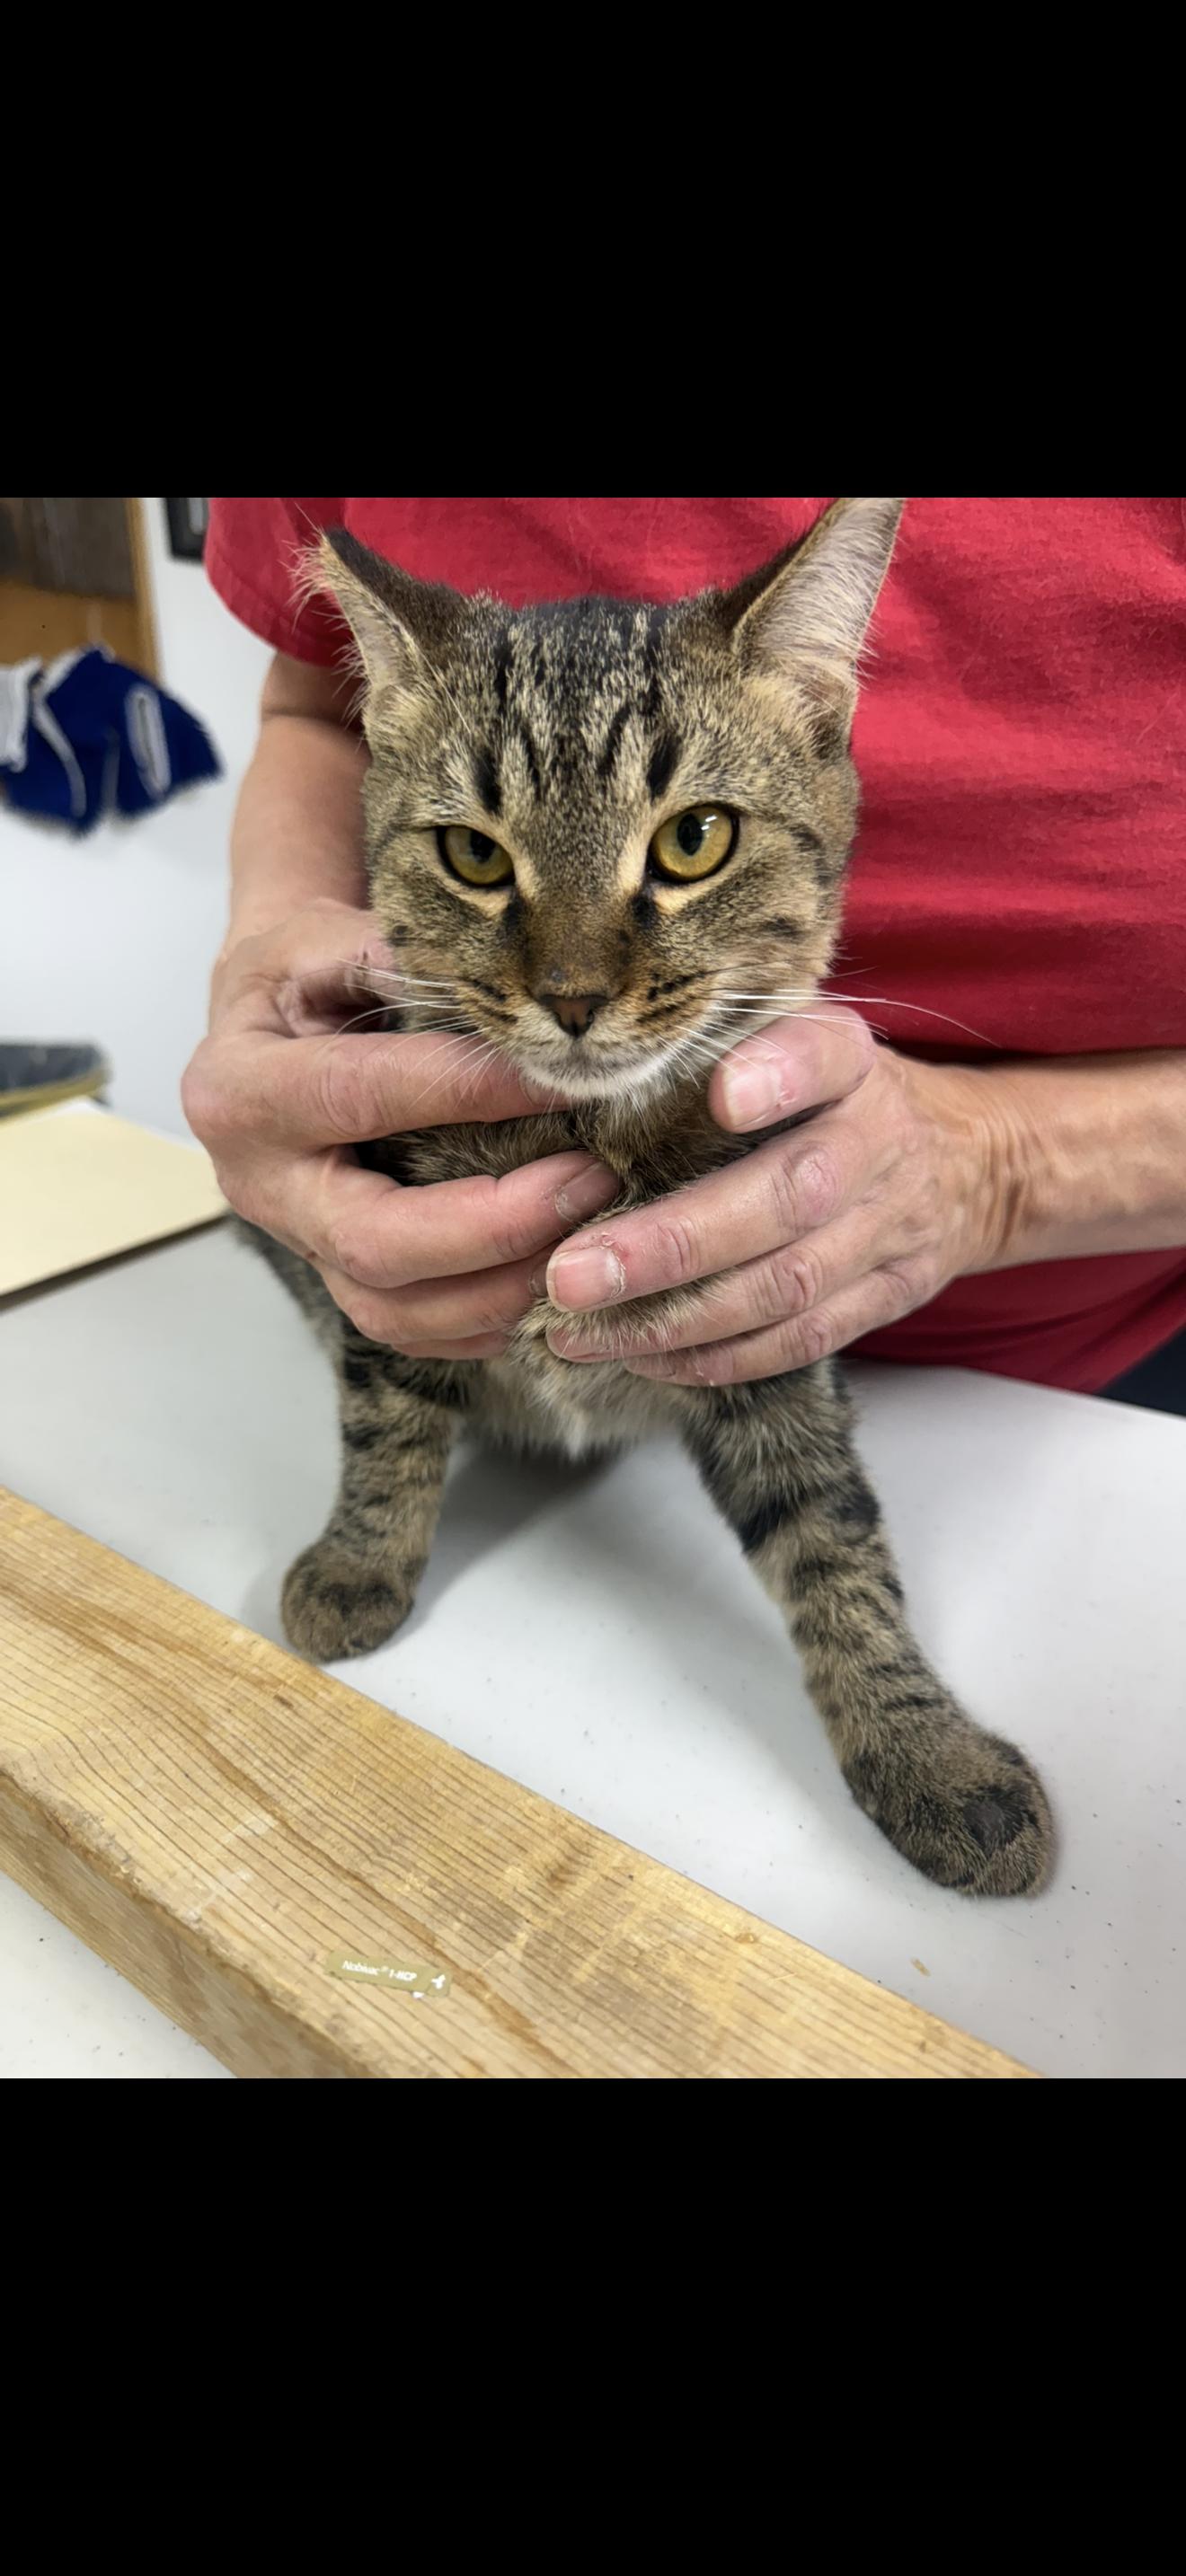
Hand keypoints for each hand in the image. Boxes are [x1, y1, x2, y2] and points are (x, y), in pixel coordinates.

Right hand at [183, 900, 614, 1355]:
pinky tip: (549, 1283)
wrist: (263, 1029)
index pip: (365, 1095)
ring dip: (501, 1289)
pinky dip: (482, 1321)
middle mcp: (256, 1182)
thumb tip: (485, 980)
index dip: (469, 1091)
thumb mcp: (320, 942)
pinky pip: (408, 1330)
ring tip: (589, 1237)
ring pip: (393, 1309)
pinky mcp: (333, 1277)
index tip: (563, 1076)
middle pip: (374, 1239)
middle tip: (593, 1180)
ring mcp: (294, 1243)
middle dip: (497, 1223)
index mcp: (240, 1089)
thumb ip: (387, 955)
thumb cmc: (299, 979)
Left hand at [544, 1007, 1012, 1383]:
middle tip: (573, 1273)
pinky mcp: (889, 1295)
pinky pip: (802, 1339)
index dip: (779, 1075)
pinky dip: (719, 1357)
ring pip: (787, 1285)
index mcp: (850, 1061)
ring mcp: (890, 1227)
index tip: (724, 1095)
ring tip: (580, 1330)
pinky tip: (644, 1357)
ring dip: (677, 1318)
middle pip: (787, 1197)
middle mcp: (878, 1140)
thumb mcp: (797, 1039)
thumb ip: (713, 1049)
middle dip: (673, 1243)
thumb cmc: (833, 1093)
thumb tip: (575, 1076)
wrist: (970, 1158)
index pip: (823, 1055)